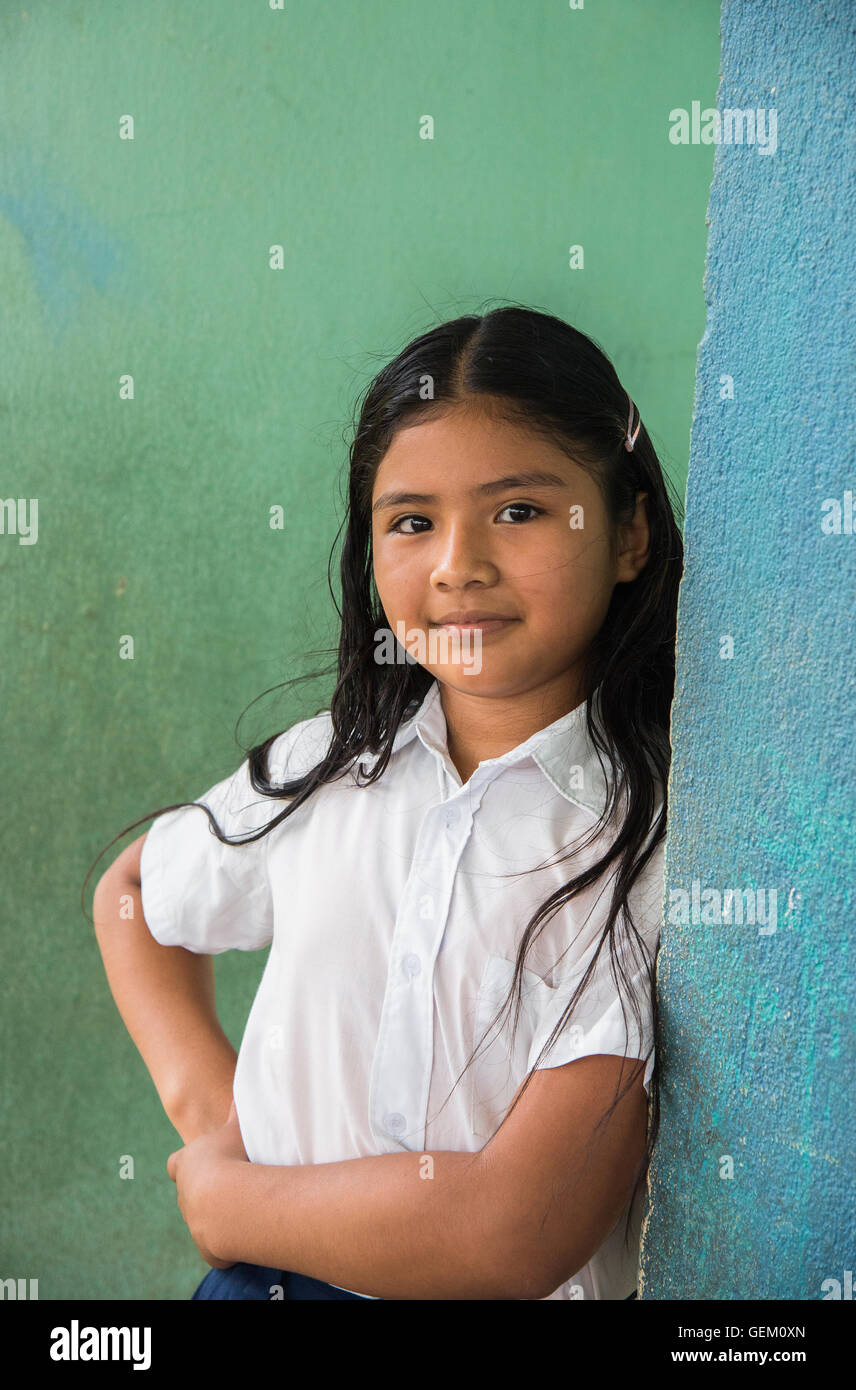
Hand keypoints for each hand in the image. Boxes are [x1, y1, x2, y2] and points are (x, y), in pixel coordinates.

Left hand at [167, 1099, 248, 1268]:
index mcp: (186, 1163)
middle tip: (231, 1188)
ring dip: (218, 1218)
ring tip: (243, 1212)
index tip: (201, 1163)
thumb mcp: (237, 1127)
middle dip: (206, 1192)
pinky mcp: (207, 1247)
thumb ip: (236, 1110)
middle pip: (190, 1194)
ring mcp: (194, 1222)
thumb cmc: (234, 1158)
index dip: (186, 1164)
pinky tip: (245, 1235)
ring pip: (202, 1221)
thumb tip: (242, 1085)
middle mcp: (185, 1194)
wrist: (231, 1202)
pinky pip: (216, 1248)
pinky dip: (227, 1244)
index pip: (175, 1164)